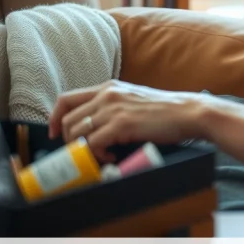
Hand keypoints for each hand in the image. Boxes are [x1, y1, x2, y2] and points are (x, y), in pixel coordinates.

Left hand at [49, 80, 204, 161]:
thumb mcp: (133, 100)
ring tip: (103, 154)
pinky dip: (97, 154)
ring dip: (84, 149)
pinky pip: (92, 143)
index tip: (55, 133)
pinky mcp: (121, 124)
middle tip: (84, 152)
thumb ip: (113, 107)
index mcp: (109, 87)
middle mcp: (107, 94)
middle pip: (67, 119)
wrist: (189, 112)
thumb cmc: (166, 110)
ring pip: (76, 133)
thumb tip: (95, 127)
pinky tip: (111, 156)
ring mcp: (113, 109)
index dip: (54, 118)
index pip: (66, 99)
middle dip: (69, 140)